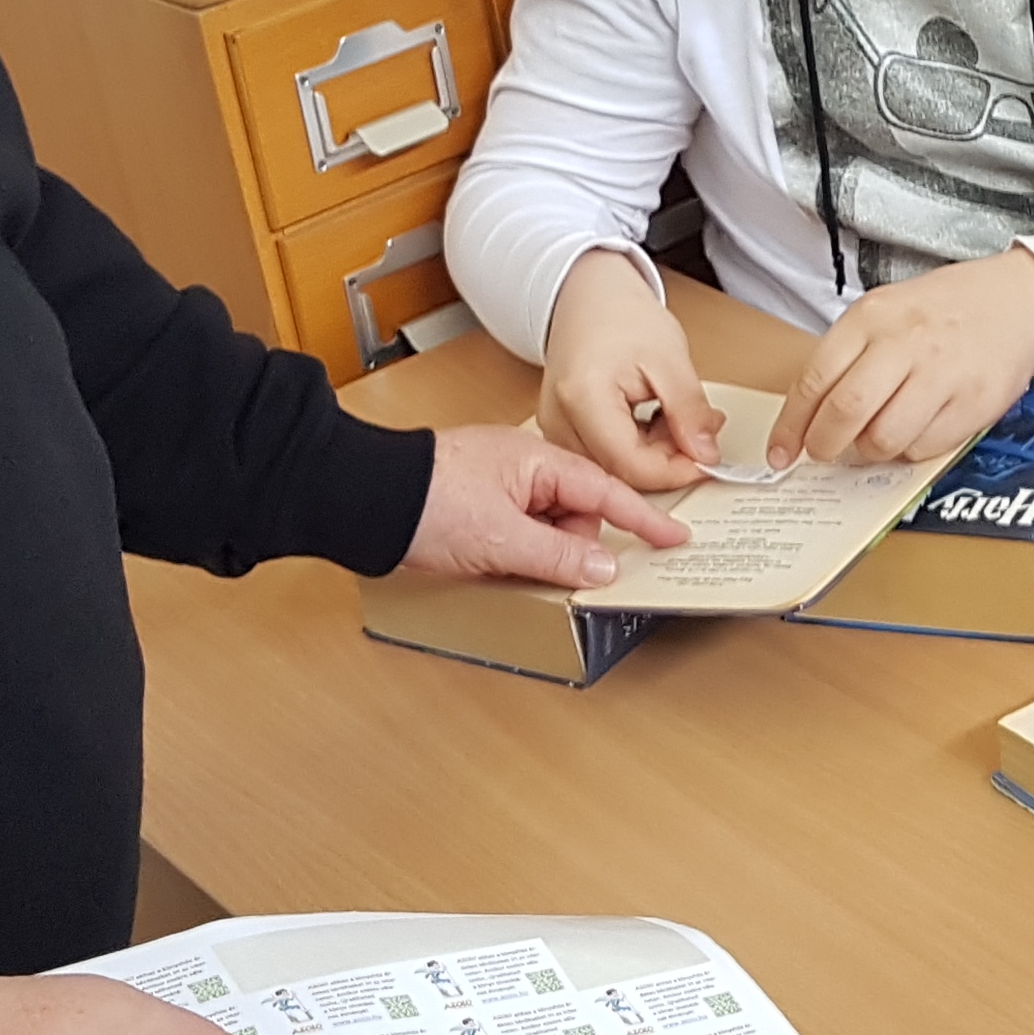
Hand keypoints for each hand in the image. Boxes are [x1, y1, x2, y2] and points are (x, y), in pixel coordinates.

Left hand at [405, 425, 688, 586]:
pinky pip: (518, 529)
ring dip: (540, 552)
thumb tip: (603, 568)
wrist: (359, 499)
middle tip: (555, 573)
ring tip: (506, 566)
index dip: (643, 518)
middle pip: (577, 513)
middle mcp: (522, 467)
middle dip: (573, 547)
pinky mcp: (475, 503)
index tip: (674, 536)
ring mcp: (498, 484)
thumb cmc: (423, 503)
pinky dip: (518, 550)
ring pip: (546, 525)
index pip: (606, 492)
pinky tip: (497, 564)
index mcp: (538, 460)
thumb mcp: (501, 539)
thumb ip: (559, 556)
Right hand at [537, 249, 716, 491]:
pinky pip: (604, 456)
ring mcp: (555, 427)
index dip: (676, 470)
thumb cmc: (620, 313)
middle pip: (620, 472)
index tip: (708, 459)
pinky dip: (637, 447)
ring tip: (673, 414)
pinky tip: (653, 419)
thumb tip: (705, 455)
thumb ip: (689, 411)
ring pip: (613, 469)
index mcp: (581, 398)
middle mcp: (558, 420)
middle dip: (667, 459)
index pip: (631, 465)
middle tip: (697, 427)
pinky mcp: (562, 429)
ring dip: (653, 454)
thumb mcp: (670, 358)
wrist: (588, 293)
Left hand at [771, 249, 1033, 468]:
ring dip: (869, 451)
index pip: (814, 379)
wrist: (1016, 301)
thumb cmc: (942, 311)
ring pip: (883, 439)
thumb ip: (848, 358)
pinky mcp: (972, 404)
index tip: (780, 452)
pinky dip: (909, 450)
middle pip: (845, 412)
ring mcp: (941, 375)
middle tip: (823, 452)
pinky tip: (914, 430)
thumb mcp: (884, 312)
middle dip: (824, 445)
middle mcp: (904, 344)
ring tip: (874, 438)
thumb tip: (808, 417)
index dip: (791, 425)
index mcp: (871, 318)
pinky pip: (924, 448)